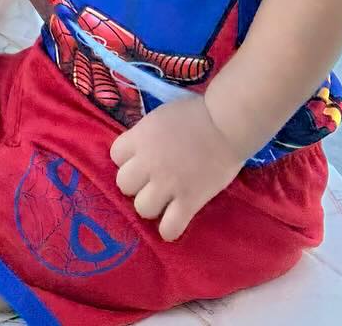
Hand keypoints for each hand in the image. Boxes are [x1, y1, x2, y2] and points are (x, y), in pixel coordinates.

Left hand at [110, 98, 245, 242]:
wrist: (226, 123)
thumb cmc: (198, 113)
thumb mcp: (161, 116)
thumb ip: (146, 135)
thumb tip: (140, 149)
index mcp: (141, 137)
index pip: (115, 155)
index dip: (128, 159)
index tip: (141, 159)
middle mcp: (149, 162)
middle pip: (124, 184)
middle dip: (136, 184)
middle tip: (153, 181)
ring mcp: (168, 184)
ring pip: (142, 208)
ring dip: (152, 206)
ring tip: (165, 200)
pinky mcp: (189, 201)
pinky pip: (169, 228)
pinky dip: (170, 229)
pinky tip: (176, 220)